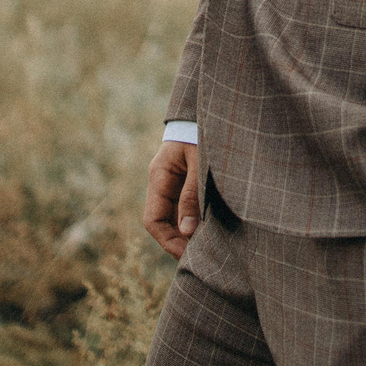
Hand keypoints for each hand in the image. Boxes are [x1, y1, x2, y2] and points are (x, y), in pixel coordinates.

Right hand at [143, 139, 204, 257]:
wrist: (210, 108)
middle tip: (201, 257)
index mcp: (160, 176)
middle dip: (180, 241)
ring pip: (176, 216)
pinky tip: (212, 228)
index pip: (153, 220)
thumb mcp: (200, 164)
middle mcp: (163, 181)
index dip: (167, 242)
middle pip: (164, 221)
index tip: (186, 255)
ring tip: (209, 246)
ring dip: (189, 232)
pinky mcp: (188, 178)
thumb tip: (188, 231)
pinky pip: (187, 206)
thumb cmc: (204, 131)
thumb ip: (192, 195)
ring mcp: (174, 180)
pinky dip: (196, 219)